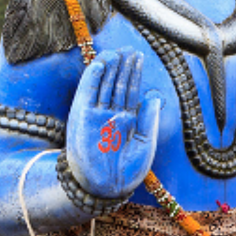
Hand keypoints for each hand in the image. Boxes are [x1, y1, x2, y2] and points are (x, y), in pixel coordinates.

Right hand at [64, 51, 161, 202]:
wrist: (108, 187)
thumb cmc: (127, 171)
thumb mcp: (145, 143)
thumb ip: (148, 119)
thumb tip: (154, 96)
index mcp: (126, 121)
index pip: (130, 91)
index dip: (134, 74)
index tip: (138, 56)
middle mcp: (110, 115)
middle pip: (116, 84)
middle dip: (122, 67)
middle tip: (128, 48)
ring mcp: (95, 116)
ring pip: (102, 86)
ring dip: (108, 68)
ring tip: (116, 52)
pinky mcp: (81, 119)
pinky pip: (87, 94)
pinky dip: (92, 79)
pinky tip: (99, 65)